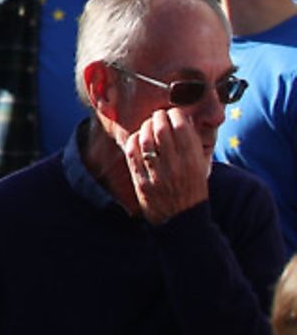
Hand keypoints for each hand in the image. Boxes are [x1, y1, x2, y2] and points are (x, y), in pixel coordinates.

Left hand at [122, 106, 210, 224]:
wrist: (182, 221)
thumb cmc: (193, 190)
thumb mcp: (202, 168)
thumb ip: (194, 145)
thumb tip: (183, 118)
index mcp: (193, 162)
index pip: (182, 128)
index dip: (176, 114)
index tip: (174, 113)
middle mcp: (175, 167)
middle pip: (161, 129)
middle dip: (159, 117)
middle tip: (159, 116)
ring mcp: (156, 174)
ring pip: (145, 139)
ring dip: (145, 126)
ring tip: (149, 125)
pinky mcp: (141, 181)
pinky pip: (132, 153)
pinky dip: (134, 140)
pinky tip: (139, 138)